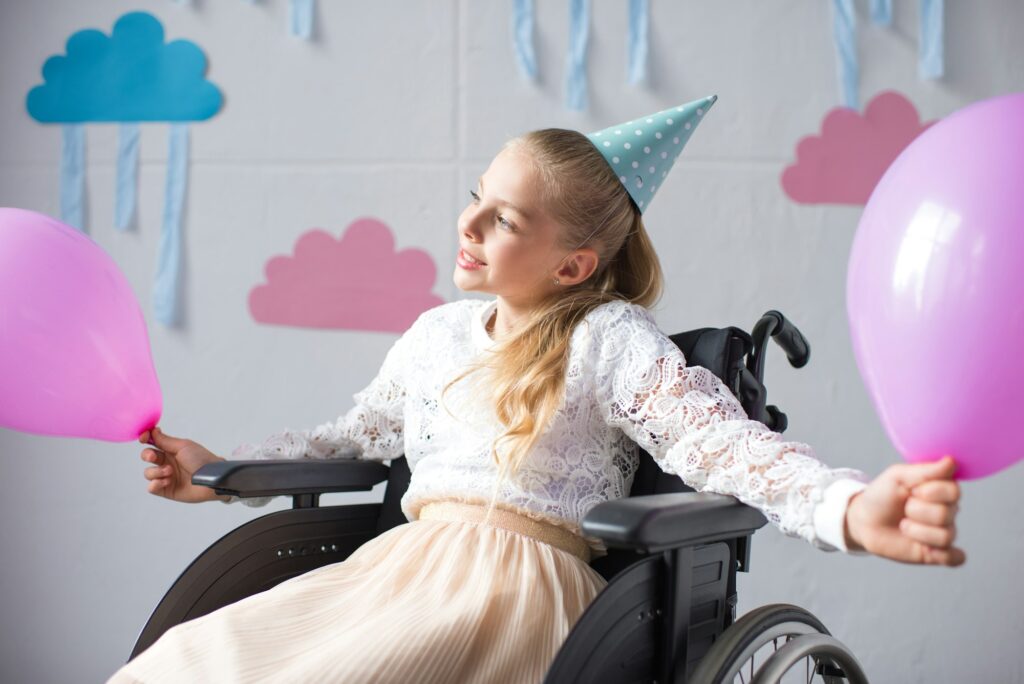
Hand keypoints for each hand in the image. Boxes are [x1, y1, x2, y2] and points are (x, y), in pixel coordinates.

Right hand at [139, 426, 227, 502]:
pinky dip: (156, 484)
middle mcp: (167, 462)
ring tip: (170, 472)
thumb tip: (153, 431)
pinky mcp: (166, 490)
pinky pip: (151, 487)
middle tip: (153, 456)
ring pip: (148, 473)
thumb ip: (165, 440)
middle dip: (147, 455)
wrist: (211, 478)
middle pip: (147, 456)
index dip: (145, 439)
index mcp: (171, 450)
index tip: (143, 438)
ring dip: (156, 471)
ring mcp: (166, 476)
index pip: (153, 443)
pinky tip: (167, 481)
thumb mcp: (183, 446)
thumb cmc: (202, 460)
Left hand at [844, 455, 964, 565]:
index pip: (953, 491)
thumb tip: (951, 462)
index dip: (929, 492)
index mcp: (941, 489)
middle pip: (946, 514)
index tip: (911, 490)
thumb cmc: (881, 495)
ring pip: (946, 536)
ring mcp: (943, 532)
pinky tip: (927, 550)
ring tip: (903, 525)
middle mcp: (947, 510)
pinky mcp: (937, 553)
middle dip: (916, 511)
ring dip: (917, 531)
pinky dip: (942, 555)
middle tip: (904, 508)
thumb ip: (924, 471)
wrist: (864, 520)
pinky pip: (955, 558)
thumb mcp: (897, 476)